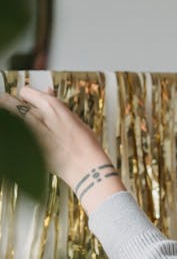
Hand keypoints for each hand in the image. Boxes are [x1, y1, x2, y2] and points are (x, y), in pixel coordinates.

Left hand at [0, 85, 124, 212]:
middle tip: (14, 110)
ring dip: (13, 120)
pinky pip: (14, 136)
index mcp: (50, 105)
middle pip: (7, 101)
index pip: (25, 91)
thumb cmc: (84, 144)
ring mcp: (28, 132)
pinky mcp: (24, 147)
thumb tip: (47, 92)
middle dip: (9, 104)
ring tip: (23, 127)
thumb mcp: (73, 119)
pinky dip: (18, 137)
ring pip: (8, 117)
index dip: (27, 96)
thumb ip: (55, 105)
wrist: (85, 167)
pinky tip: (29, 143)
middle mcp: (35, 116)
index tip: (29, 102)